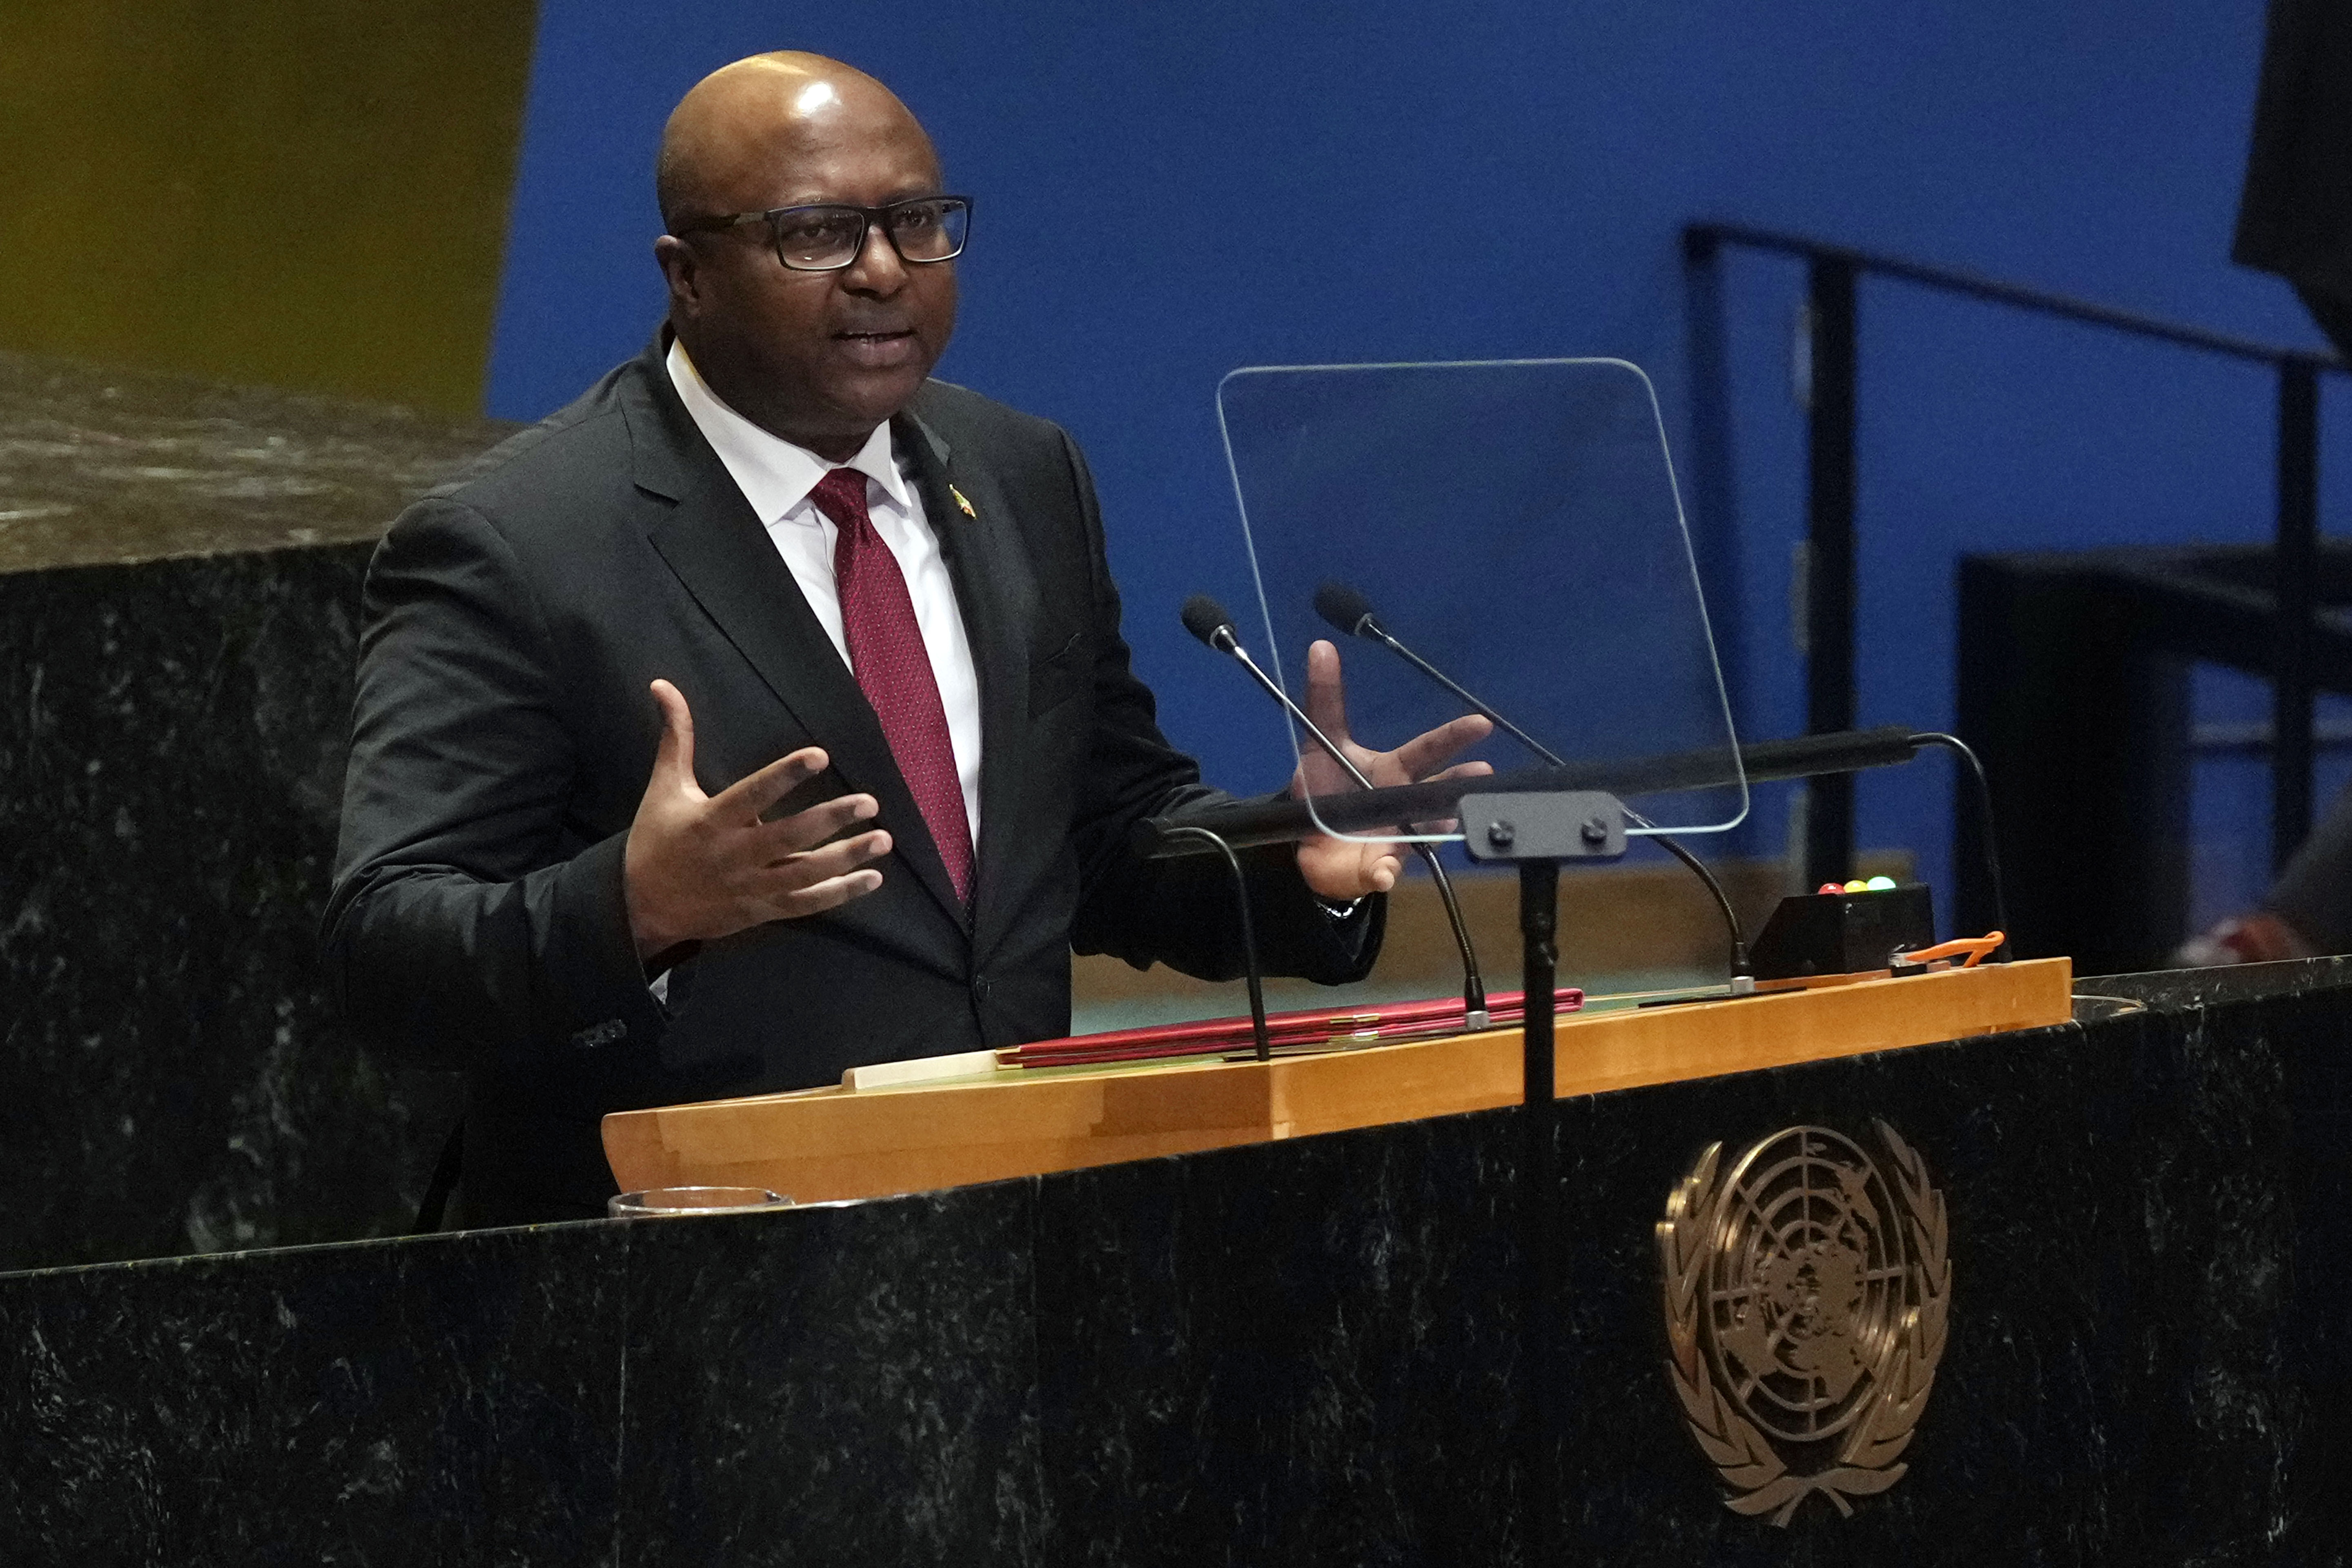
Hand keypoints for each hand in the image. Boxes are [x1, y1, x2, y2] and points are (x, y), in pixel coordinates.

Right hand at [624, 679, 890, 959]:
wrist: (639, 906)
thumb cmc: (656, 838)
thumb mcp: (664, 786)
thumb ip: (676, 737)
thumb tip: (663, 685)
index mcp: (711, 820)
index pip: (753, 794)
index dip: (786, 775)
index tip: (820, 755)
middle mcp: (733, 855)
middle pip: (789, 837)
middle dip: (831, 819)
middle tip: (870, 802)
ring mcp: (750, 886)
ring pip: (804, 873)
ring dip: (847, 857)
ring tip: (883, 839)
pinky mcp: (761, 909)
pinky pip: (805, 903)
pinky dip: (840, 893)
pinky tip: (873, 878)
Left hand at [1288, 640, 1492, 899]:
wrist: (1309, 842)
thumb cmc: (1327, 788)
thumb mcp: (1320, 743)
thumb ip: (1324, 699)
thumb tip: (1320, 647)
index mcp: (1395, 770)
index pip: (1429, 749)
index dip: (1454, 736)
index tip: (1482, 723)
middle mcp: (1406, 802)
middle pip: (1439, 789)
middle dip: (1462, 782)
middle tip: (1484, 772)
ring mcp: (1398, 836)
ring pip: (1425, 831)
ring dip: (1435, 826)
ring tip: (1447, 820)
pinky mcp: (1379, 867)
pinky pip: (1384, 872)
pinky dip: (1383, 873)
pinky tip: (1382, 873)